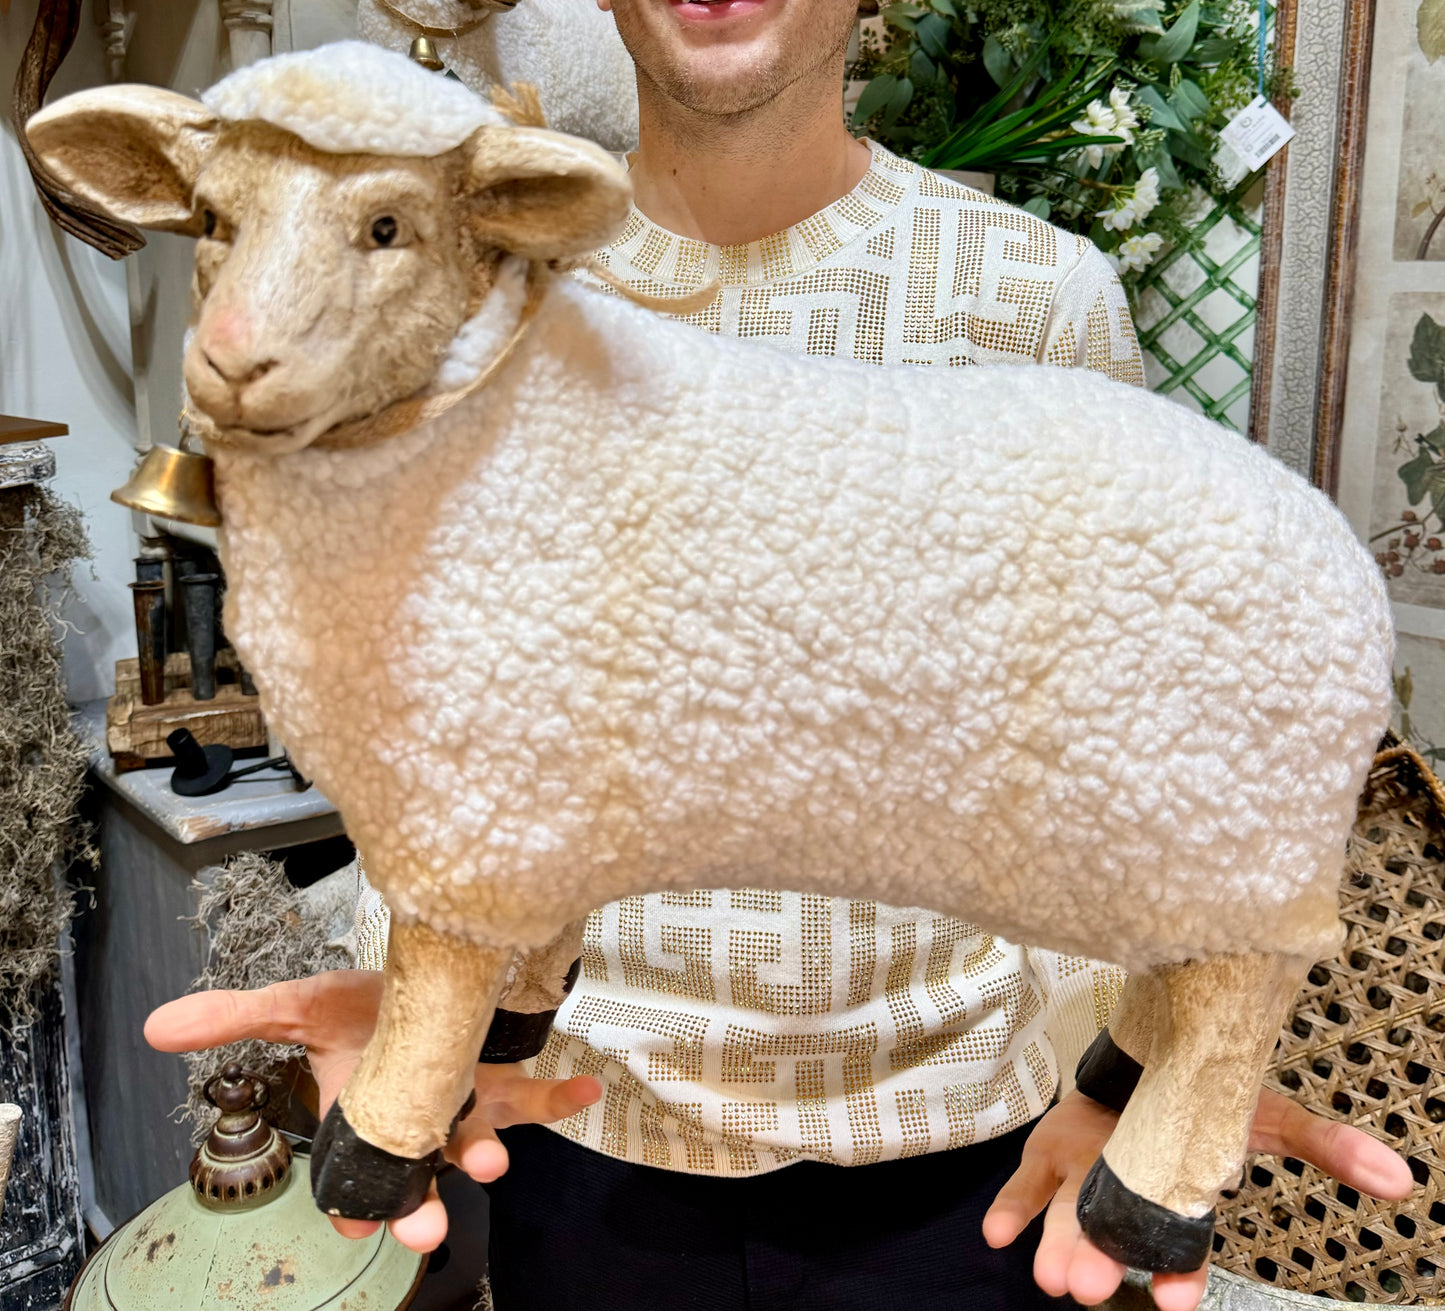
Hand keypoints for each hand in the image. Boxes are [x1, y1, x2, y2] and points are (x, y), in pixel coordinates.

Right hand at [144, 971, 600, 1253]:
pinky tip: (585, 1089)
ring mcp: (462, 1106)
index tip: (357, 1217)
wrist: (417, 978)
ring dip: (484, 1156)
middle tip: (421, 1220)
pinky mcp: (500, 1079)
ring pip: (474, 1144)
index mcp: (362, 1121)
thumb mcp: (297, 1006)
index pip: (354, 1180)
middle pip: (418, 1178)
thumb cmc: (360, 1006)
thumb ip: (236, 1019)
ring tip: (489, 1161)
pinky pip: (535, 1095)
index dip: (356, 1204)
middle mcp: (415, 1123)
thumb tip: (159, 1026)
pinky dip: (560, 1099)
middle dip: (421, 1204)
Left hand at [981, 1086, 1414, 1310]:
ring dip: (1057, 1244)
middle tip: (1088, 1290)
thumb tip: (1401, 1180)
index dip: (1181, 1272)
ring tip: (1051, 1279)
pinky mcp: (1048, 1153)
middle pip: (1116, 1231)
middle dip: (1103, 1261)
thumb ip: (1326, 1146)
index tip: (1174, 1301)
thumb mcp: (1265, 1113)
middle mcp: (1129, 1191)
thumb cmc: (1202, 1100)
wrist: (1147, 1061)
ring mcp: (1085, 1173)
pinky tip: (996, 1235)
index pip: (1185, 1244)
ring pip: (1068, 1214)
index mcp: (1180, 1192)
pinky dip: (1010, 1208)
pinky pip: (1024, 1184)